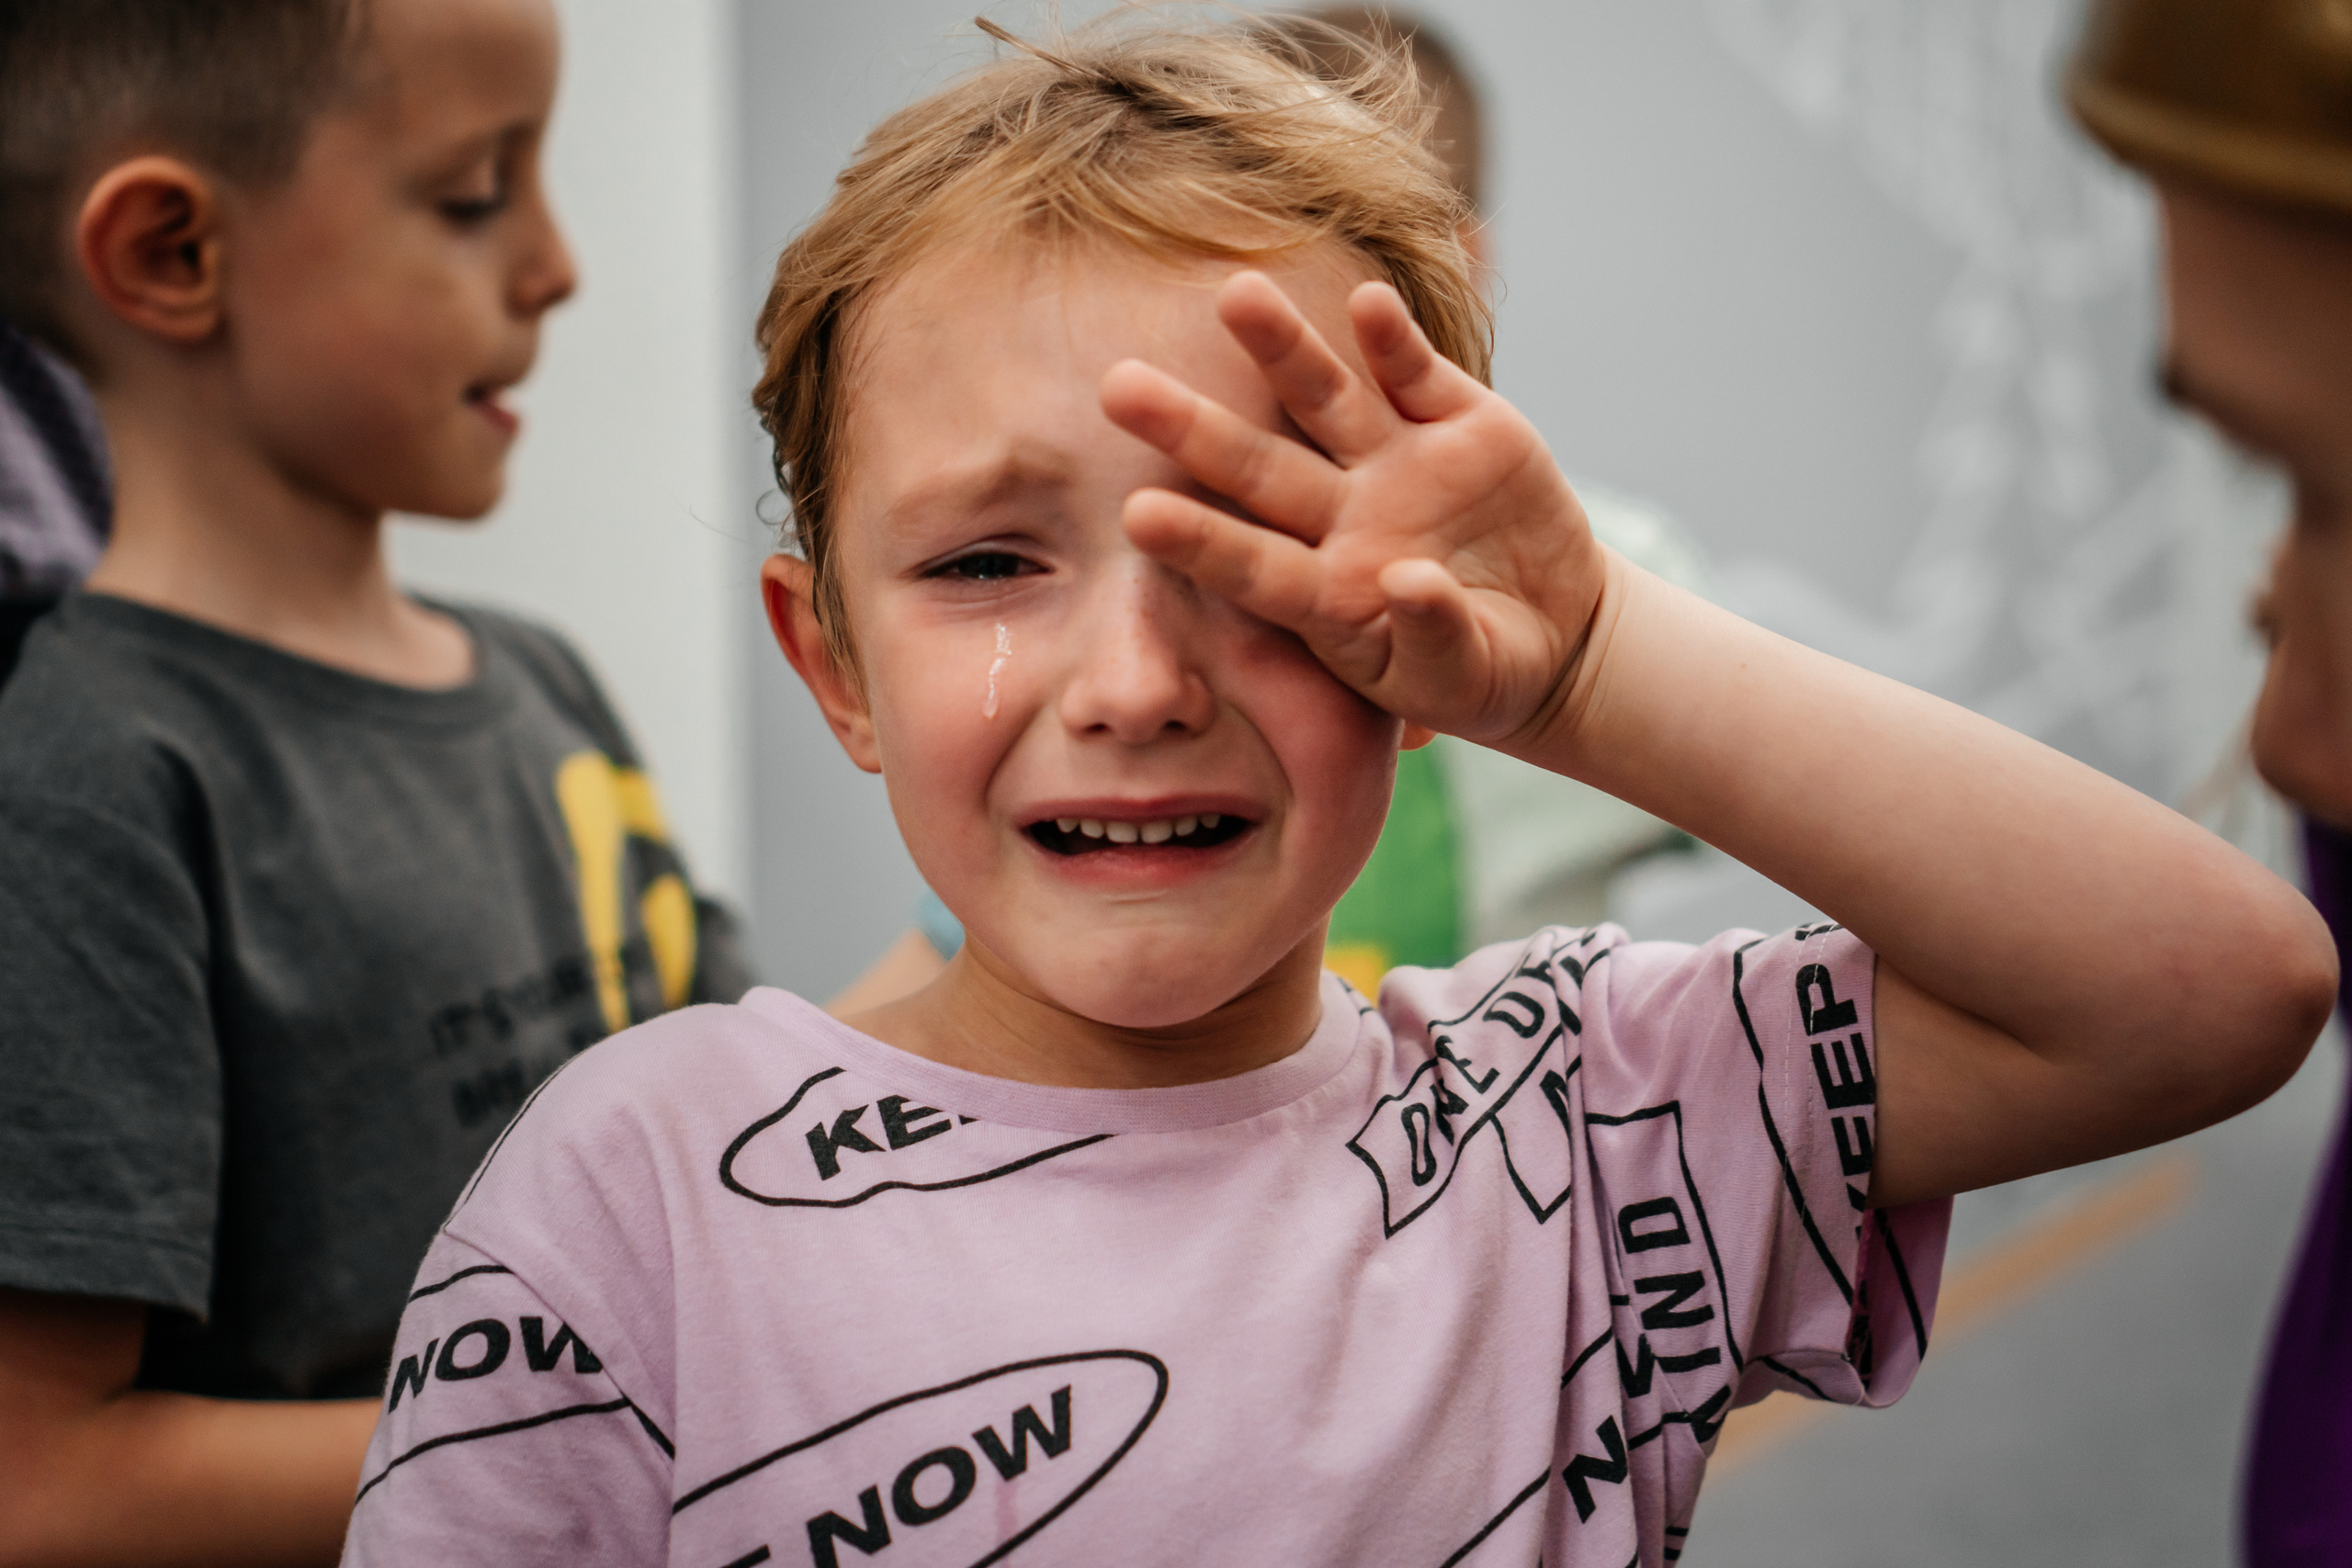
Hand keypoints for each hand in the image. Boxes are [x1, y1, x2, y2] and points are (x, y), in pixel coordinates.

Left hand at [1100, 271, 1604, 748]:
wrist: (1556, 629)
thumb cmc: (1480, 670)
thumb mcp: (1461, 678)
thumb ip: (1432, 635)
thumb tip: (1410, 582)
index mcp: (1325, 593)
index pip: (1250, 564)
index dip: (1199, 540)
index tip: (1136, 516)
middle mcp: (1344, 516)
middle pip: (1257, 466)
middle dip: (1192, 427)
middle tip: (1118, 387)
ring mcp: (1397, 463)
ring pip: (1324, 398)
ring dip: (1283, 346)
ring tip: (1237, 294)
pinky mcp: (1459, 423)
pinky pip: (1417, 374)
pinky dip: (1393, 339)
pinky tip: (1365, 302)